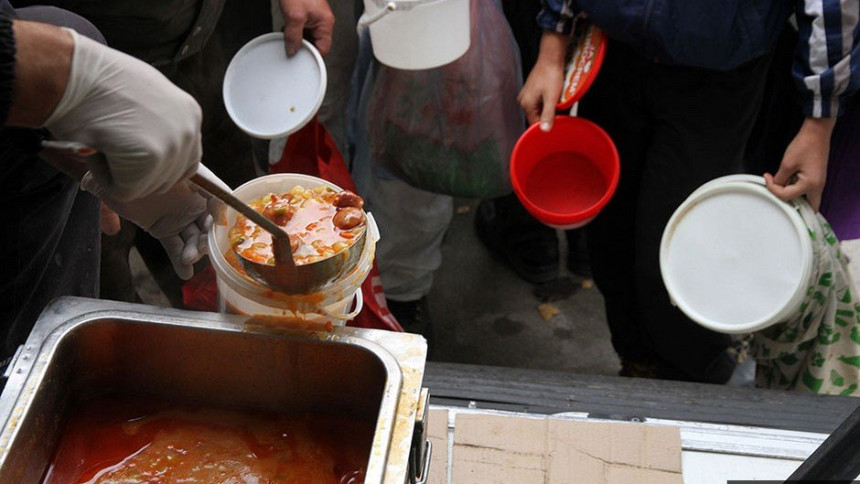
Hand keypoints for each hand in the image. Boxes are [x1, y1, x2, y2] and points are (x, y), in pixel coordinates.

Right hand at [43, 28, 201, 201]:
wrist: (70, 73)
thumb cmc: (95, 80)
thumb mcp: (142, 95)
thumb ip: (160, 123)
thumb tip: (153, 146)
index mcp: (190, 115)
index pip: (185, 161)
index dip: (154, 166)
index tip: (128, 151)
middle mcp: (188, 130)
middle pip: (167, 179)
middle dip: (136, 170)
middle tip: (109, 139)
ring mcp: (172, 146)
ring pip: (145, 186)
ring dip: (118, 172)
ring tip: (102, 139)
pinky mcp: (150, 160)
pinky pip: (125, 190)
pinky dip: (103, 176)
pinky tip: (95, 148)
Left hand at [96, 165, 230, 279]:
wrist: (106, 169)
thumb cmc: (138, 163)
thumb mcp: (171, 171)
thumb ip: (205, 188)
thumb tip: (222, 217)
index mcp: (197, 180)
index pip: (219, 196)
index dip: (221, 212)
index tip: (218, 225)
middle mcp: (191, 199)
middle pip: (207, 223)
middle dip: (206, 239)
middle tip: (197, 249)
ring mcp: (177, 215)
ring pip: (192, 237)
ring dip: (193, 251)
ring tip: (187, 260)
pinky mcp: (162, 228)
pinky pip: (174, 245)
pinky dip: (179, 260)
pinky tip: (184, 273)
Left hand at [278, 0, 334, 55]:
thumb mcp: (294, 16)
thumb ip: (293, 36)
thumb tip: (292, 51)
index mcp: (325, 24)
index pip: (323, 50)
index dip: (312, 56)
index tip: (302, 58)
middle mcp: (322, 23)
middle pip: (315, 45)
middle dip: (303, 48)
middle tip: (292, 47)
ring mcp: (314, 19)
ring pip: (307, 38)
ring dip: (297, 40)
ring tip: (289, 37)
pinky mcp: (306, 16)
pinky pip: (301, 31)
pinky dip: (294, 33)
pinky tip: (287, 31)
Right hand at [518, 31, 566, 130]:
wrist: (551, 58)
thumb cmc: (551, 75)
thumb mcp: (551, 98)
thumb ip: (548, 115)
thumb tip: (545, 130)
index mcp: (526, 104)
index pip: (534, 123)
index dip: (546, 126)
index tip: (557, 126)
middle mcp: (523, 101)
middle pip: (536, 116)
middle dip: (549, 117)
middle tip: (561, 114)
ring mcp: (527, 95)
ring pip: (539, 109)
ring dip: (549, 110)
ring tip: (559, 105)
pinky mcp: (531, 90)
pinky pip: (539, 102)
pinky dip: (547, 103)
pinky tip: (555, 99)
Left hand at [764, 117, 835, 211]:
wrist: (816, 133)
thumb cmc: (805, 145)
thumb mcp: (787, 164)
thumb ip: (780, 179)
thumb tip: (775, 186)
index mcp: (810, 185)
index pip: (786, 196)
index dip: (773, 189)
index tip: (767, 178)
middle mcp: (818, 187)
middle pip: (807, 207)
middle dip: (793, 207)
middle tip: (779, 197)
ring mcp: (819, 183)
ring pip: (808, 200)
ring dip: (795, 197)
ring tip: (782, 187)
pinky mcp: (817, 178)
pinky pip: (807, 191)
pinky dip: (798, 190)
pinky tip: (789, 182)